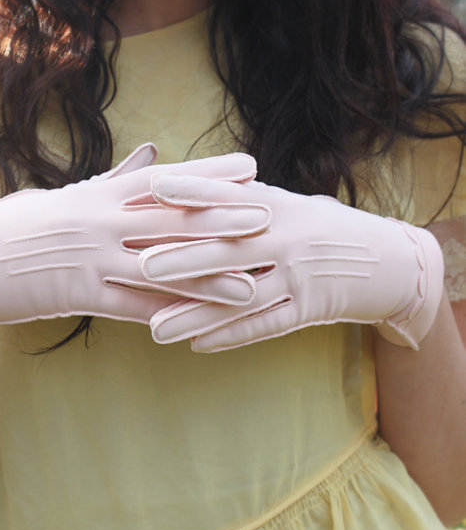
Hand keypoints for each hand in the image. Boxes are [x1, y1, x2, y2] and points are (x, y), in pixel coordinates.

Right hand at [0, 148, 269, 360]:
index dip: (209, 173)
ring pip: (159, 267)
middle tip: (269, 213)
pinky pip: (129, 306)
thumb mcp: (67, 194)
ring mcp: (90, 256)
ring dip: (207, 278)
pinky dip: (164, 315)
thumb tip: (151, 152)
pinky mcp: (76, 292)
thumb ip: (114, 178)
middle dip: (223, 217)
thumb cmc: (18, 225)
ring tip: (251, 285)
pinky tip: (196, 324)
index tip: (250, 166)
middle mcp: (100, 219)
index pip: (165, 179)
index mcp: (100, 194)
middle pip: (172, 218)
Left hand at [140, 175, 444, 351]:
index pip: (230, 196)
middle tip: (141, 266)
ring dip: (197, 314)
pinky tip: (197, 346)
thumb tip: (190, 183)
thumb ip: (246, 198)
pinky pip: (266, 324)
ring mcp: (301, 274)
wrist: (389, 262)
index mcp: (280, 205)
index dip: (192, 190)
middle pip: (229, 248)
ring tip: (156, 329)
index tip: (151, 186)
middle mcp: (288, 237)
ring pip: (241, 297)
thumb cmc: (326, 229)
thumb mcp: (292, 205)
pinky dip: (231, 336)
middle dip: (183, 258)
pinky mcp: (312, 307)